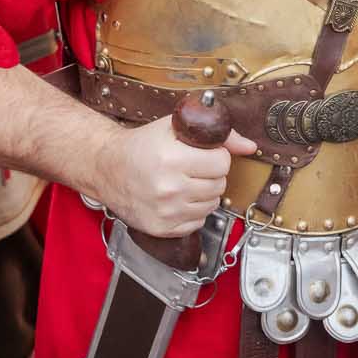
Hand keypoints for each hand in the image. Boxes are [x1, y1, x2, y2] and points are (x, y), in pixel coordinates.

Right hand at [96, 116, 257, 237]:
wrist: (107, 168)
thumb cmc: (141, 146)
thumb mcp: (175, 128)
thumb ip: (218, 135)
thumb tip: (249, 146)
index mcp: (172, 158)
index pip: (222, 162)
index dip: (216, 156)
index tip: (204, 154)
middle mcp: (169, 187)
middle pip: (219, 185)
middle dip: (211, 175)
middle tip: (192, 168)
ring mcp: (166, 211)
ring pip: (212, 205)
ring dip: (203, 194)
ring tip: (183, 182)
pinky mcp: (162, 228)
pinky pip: (198, 222)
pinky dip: (192, 212)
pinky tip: (177, 199)